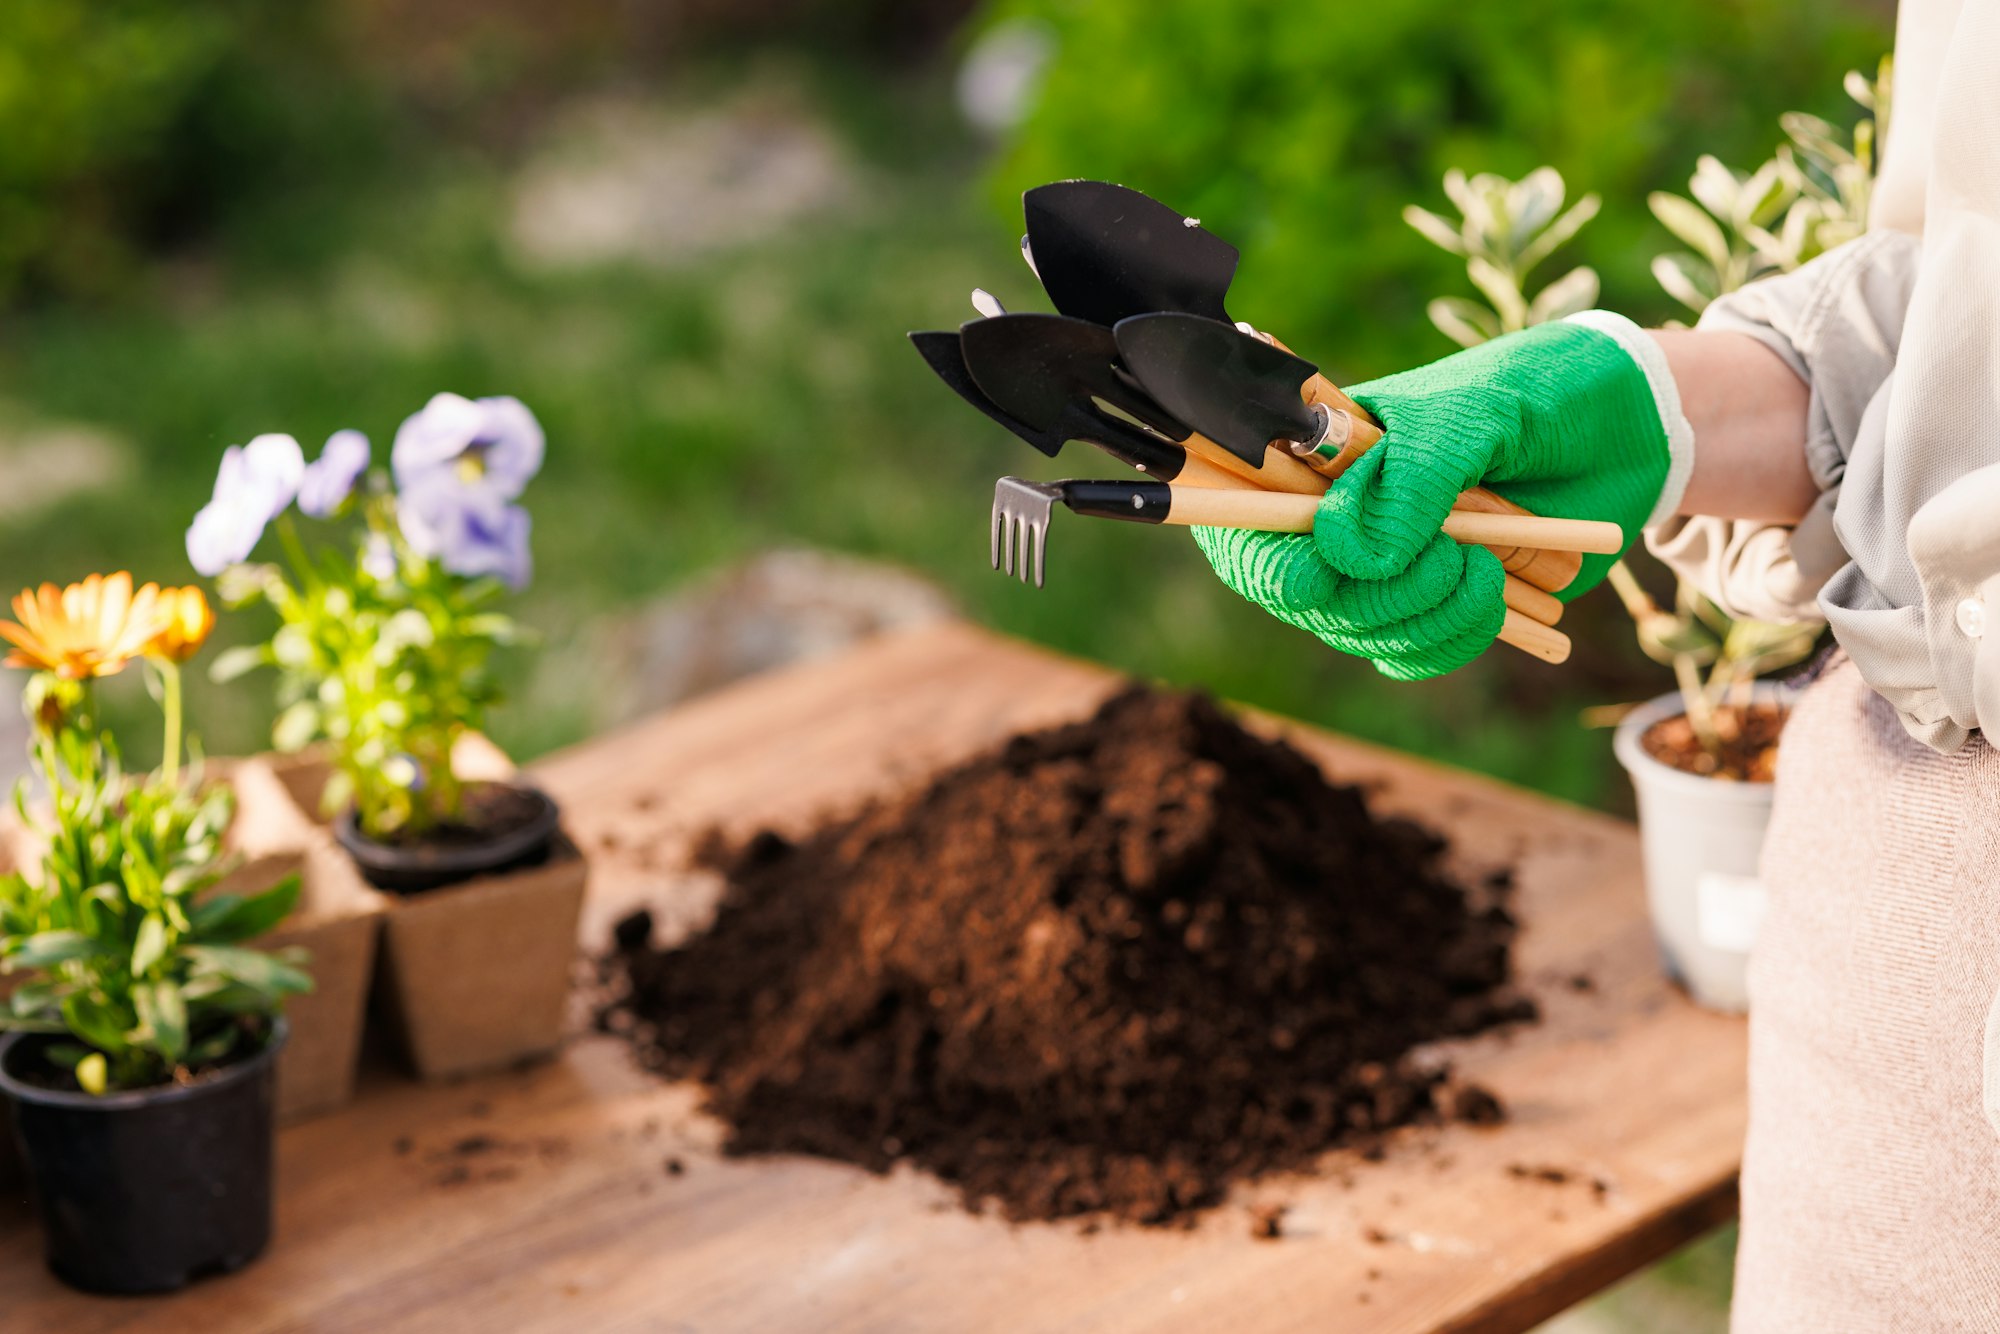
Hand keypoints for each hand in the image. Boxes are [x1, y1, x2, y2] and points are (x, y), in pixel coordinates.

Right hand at [1198, 317, 1678, 678]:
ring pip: (1355, 631)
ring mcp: (1375, 568)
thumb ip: (1409, 480)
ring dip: (1428, 614)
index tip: (1316, 574)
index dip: (1260, 557)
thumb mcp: (1474, 418)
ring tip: (1490, 565)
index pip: (1238, 519)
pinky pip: (1406, 656)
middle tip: (1453, 553)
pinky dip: (1452, 638)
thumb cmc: (1535, 396)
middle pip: (1297, 594)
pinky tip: (1497, 601)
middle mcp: (1330, 517)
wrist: (1624, 429)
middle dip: (1375, 592)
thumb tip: (1353, 557)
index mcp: (1314, 454)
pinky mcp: (1423, 609)